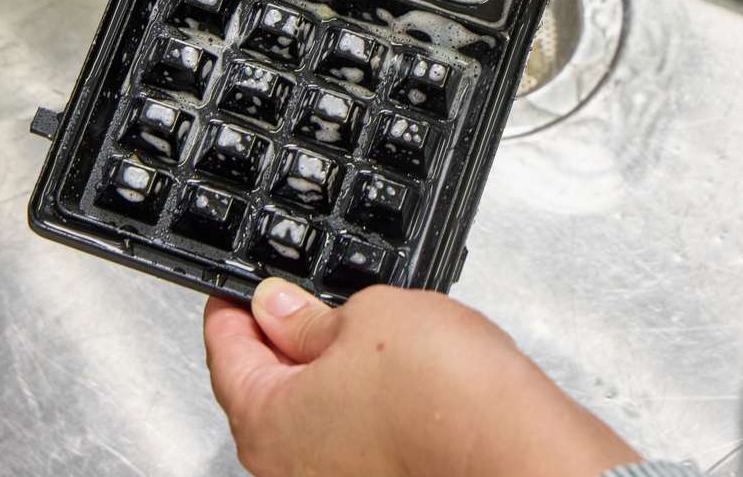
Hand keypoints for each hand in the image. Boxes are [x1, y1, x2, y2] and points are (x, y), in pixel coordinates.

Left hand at [203, 278, 638, 476]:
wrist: (517, 449)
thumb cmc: (444, 395)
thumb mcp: (367, 316)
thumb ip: (310, 315)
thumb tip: (280, 308)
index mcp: (266, 423)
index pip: (226, 351)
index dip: (235, 304)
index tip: (243, 284)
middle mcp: (288, 468)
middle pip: (264, 389)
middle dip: (282, 339)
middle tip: (307, 296)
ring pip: (310, 415)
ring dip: (327, 373)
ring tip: (366, 332)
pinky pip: (352, 435)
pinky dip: (361, 403)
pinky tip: (395, 374)